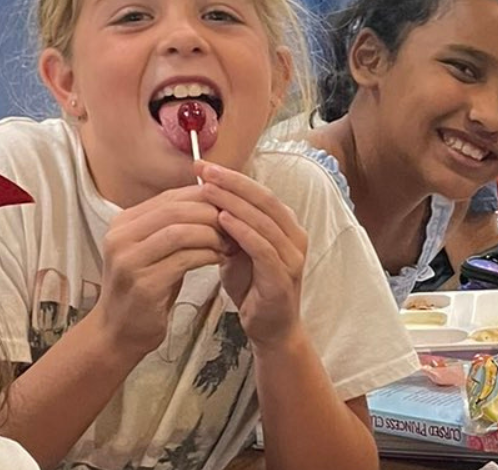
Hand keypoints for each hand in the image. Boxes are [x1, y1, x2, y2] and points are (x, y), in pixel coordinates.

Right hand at [99, 185, 229, 354]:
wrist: (119, 332)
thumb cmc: (147, 289)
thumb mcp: (156, 250)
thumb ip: (175, 225)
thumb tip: (215, 198)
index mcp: (123, 223)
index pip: (171, 196)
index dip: (205, 198)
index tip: (230, 207)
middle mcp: (120, 237)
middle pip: (175, 209)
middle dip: (211, 215)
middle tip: (237, 224)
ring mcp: (128, 261)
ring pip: (180, 232)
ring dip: (212, 235)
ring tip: (230, 243)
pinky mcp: (143, 284)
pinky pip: (183, 259)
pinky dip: (207, 255)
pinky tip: (220, 259)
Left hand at [197, 161, 310, 343]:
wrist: (271, 330)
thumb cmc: (255, 289)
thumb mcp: (239, 251)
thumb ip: (231, 227)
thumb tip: (205, 200)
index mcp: (286, 227)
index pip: (260, 193)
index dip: (232, 177)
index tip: (202, 166)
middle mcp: (295, 237)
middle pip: (264, 200)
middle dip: (231, 182)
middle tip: (203, 170)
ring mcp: (292, 257)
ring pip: (263, 220)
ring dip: (233, 202)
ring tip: (207, 190)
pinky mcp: (283, 278)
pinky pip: (263, 248)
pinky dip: (243, 231)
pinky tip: (222, 220)